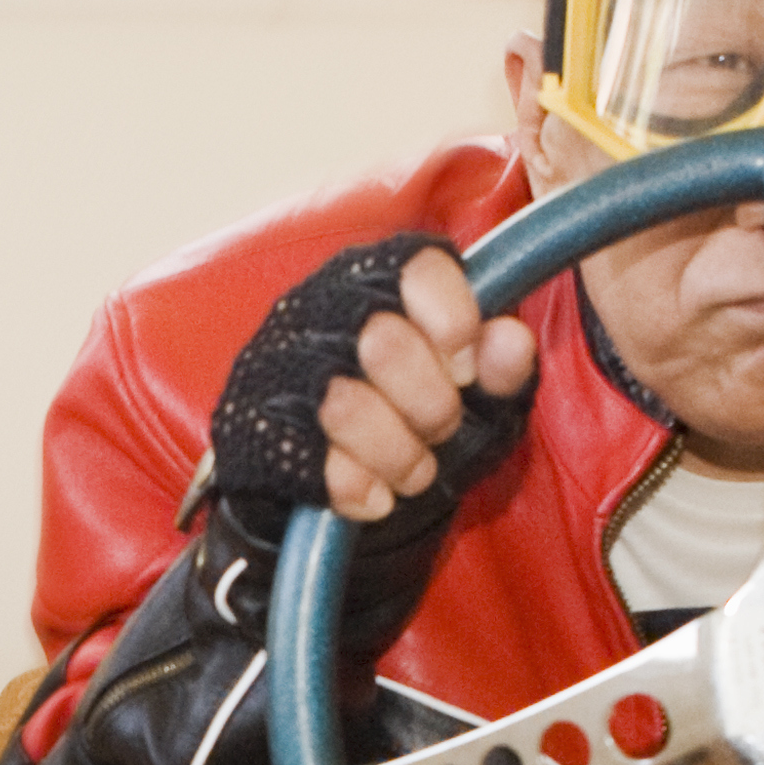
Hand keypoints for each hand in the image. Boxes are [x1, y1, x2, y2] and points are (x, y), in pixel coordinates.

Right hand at [213, 237, 540, 535]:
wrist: (328, 480)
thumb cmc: (410, 417)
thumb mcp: (473, 394)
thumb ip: (500, 366)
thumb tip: (512, 342)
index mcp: (379, 280)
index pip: (418, 269)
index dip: (455, 323)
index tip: (465, 368)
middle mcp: (320, 308)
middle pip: (385, 343)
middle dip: (432, 406)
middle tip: (440, 429)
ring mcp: (279, 366)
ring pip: (346, 407)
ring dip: (400, 456)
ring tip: (414, 472)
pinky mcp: (252, 426)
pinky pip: (312, 462)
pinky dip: (359, 490)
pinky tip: (374, 495)